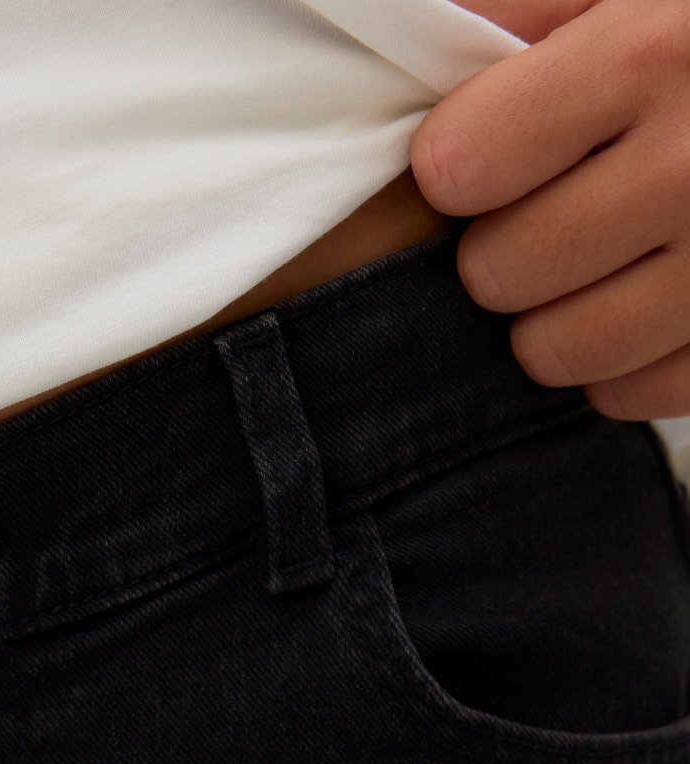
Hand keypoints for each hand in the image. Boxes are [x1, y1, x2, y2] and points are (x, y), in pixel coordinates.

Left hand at [411, 0, 689, 418]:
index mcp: (655, 54)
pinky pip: (634, 394)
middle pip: (497, 271)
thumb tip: (439, 37)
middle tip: (555, 206)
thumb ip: (539, 4)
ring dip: (555, 314)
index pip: (459, 166)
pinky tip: (648, 300)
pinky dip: (624, 362)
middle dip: (508, 242)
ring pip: (554, 350)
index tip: (496, 147)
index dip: (464, 160)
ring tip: (595, 260)